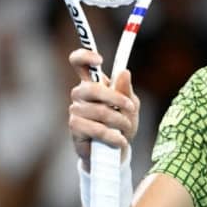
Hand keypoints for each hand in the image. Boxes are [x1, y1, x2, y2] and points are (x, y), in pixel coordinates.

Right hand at [68, 49, 139, 170]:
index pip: (79, 62)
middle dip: (115, 98)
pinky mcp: (75, 128)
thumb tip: (124, 72)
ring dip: (120, 121)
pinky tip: (120, 140)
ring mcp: (75, 110)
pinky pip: (96, 129)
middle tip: (130, 107)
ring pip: (99, 111)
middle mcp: (81, 93)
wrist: (116, 150)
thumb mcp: (130, 105)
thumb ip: (126, 90)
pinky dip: (113, 136)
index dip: (85, 56)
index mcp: (94, 82)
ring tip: (127, 128)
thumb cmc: (122, 123)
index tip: (100, 59)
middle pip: (92, 88)